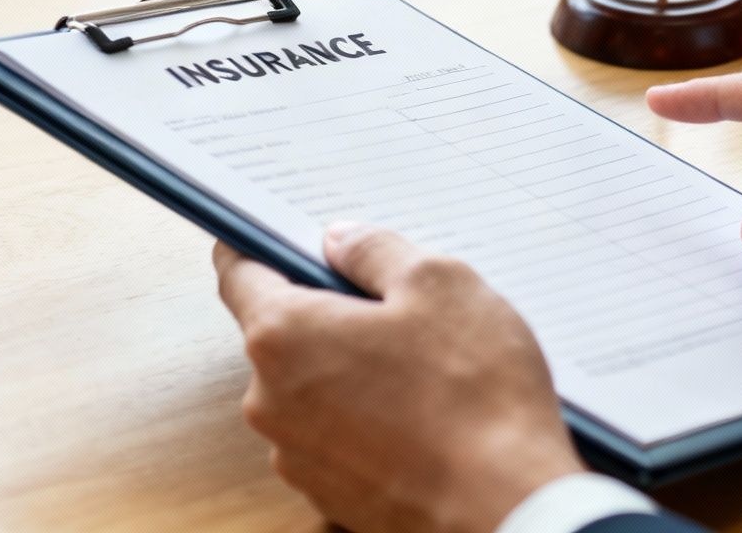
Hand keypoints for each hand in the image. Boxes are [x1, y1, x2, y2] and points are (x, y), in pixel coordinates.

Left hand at [213, 226, 582, 532]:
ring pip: (314, 388)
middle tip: (400, 307)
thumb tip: (341, 241)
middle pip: (284, 333)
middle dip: (333, 313)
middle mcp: (271, 400)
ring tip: (428, 371)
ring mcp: (297, 456)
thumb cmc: (474, 395)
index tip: (280, 236)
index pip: (238, 273)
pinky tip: (427, 416)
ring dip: (355, 370)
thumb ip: (376, 251)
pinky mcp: (329, 495)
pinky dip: (371, 419)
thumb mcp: (440, 284)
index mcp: (283, 335)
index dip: (259, 245)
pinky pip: (338, 436)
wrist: (503, 507)